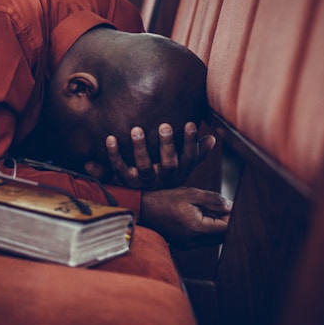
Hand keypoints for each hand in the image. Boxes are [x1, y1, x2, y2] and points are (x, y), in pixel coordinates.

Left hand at [85, 122, 215, 189]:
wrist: (144, 201)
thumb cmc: (166, 174)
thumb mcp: (183, 166)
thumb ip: (197, 152)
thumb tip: (213, 138)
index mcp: (178, 172)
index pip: (189, 158)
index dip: (191, 142)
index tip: (190, 124)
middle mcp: (163, 178)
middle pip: (169, 164)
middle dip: (168, 145)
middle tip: (165, 126)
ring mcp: (144, 180)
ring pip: (144, 166)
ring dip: (140, 148)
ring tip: (137, 130)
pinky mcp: (126, 180)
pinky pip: (119, 167)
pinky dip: (113, 154)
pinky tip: (110, 138)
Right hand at [139, 187, 231, 248]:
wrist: (141, 209)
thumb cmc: (163, 199)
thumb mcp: (190, 194)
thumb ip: (213, 200)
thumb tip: (231, 206)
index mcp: (197, 228)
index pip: (227, 229)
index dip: (233, 218)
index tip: (231, 207)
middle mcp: (193, 241)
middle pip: (222, 236)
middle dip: (225, 222)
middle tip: (218, 207)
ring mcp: (188, 245)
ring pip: (213, 239)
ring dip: (215, 226)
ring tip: (203, 210)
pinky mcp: (184, 245)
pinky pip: (202, 240)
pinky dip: (205, 229)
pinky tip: (195, 216)